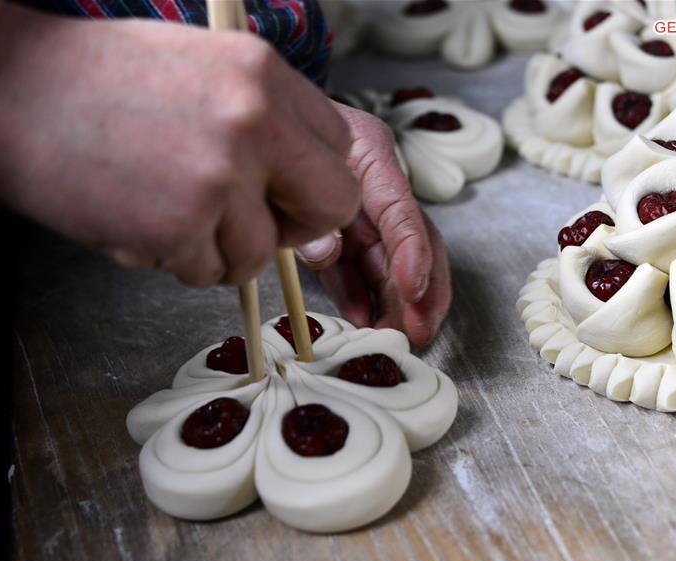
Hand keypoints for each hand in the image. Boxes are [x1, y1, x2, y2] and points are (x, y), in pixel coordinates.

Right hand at [0, 3, 359, 285]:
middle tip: (253, 222)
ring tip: (173, 211)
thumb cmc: (103, 79)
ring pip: (262, 253)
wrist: (10, 87)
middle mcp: (255, 122)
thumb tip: (306, 174)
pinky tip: (142, 218)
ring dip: (222, 249)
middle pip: (333, 206)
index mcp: (267, 75)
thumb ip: (269, 119)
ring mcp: (219, 176)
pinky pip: (208, 272)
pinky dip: (179, 260)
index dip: (315, 181)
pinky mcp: (179, 225)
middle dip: (295, 226)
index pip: (342, 150)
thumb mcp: (209, 69)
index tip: (287, 191)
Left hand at [297, 103, 451, 346]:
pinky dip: (359, 293)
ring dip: (392, 301)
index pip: (402, 209)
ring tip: (389, 336)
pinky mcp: (343, 228)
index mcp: (372, 152)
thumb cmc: (273, 119)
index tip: (413, 290)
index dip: (412, 254)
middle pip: (412, 241)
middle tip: (417, 330)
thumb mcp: (288, 154)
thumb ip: (309, 204)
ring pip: (389, 260)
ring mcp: (362, 207)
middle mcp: (376, 183)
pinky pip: (356, 265)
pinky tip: (362, 319)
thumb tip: (328, 255)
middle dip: (419, 291)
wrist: (256, 109)